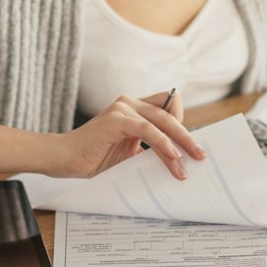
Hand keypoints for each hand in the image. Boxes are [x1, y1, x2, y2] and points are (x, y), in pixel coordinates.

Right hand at [55, 91, 206, 179]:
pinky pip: (146, 129)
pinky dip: (162, 142)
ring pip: (161, 122)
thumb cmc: (94, 158)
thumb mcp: (128, 152)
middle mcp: (129, 103)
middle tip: (201, 155)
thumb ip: (149, 149)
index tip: (192, 146)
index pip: (167, 107)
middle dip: (187, 136)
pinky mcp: (116, 120)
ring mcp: (122, 109)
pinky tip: (172, 156)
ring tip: (188, 163)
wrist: (65, 160)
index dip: (181, 124)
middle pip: (169, 114)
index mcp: (133, 108)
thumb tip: (177, 160)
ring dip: (178, 143)